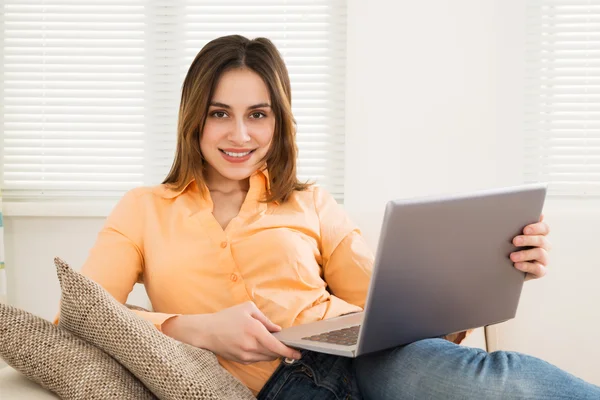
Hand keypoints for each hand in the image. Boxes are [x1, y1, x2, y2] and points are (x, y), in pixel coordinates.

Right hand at [162, 301, 301, 364]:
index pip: (277, 346)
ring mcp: (246, 355)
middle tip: (288, 344)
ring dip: (273, 352)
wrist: (206, 331)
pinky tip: (261, 346)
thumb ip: (265, 319)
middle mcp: (251, 346)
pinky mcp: (241, 360)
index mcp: (254, 331)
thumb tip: (277, 329)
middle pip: (274, 353)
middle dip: (283, 350)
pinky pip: (258, 359)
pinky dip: (263, 354)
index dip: (289, 351)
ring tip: (273, 343)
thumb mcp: (247, 309)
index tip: (298, 353)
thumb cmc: (227, 317)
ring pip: (267, 358)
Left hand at [510, 214, 550, 280]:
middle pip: (541, 240)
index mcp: (539, 235)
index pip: (544, 228)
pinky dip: (527, 266)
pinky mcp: (540, 271)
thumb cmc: (509, 247)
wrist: (505, 267)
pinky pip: (538, 269)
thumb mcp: (511, 236)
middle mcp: (544, 246)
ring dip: (525, 254)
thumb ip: (516, 226)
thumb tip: (521, 213)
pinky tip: (517, 265)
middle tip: (514, 241)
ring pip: (540, 253)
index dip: (536, 228)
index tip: (525, 229)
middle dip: (528, 240)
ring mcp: (543, 259)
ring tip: (512, 256)